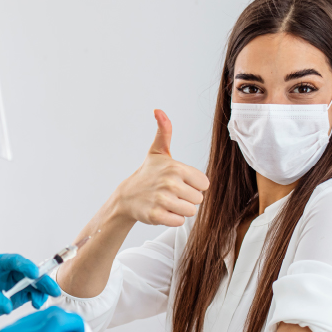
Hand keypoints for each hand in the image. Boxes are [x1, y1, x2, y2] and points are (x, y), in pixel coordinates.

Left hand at [0, 254, 61, 331]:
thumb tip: (8, 307)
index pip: (15, 262)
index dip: (27, 267)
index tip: (35, 274)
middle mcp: (2, 273)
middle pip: (27, 274)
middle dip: (40, 281)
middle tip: (52, 289)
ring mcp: (5, 287)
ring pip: (28, 286)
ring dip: (38, 292)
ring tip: (41, 302)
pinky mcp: (7, 300)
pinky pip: (24, 298)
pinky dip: (32, 300)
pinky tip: (36, 304)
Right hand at [112, 110, 209, 226]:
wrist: (127, 196)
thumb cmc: (148, 174)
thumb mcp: (158, 152)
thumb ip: (164, 131)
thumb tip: (158, 110)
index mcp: (176, 167)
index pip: (204, 184)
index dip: (193, 185)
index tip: (179, 182)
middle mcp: (170, 183)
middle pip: (199, 199)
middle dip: (187, 199)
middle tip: (171, 193)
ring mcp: (162, 200)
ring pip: (191, 212)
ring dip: (181, 210)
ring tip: (167, 202)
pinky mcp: (156, 215)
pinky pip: (179, 221)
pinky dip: (172, 219)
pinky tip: (162, 211)